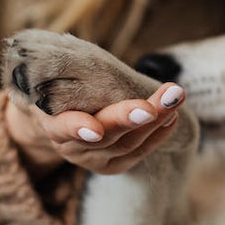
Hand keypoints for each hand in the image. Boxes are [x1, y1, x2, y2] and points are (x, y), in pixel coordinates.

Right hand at [4, 83, 183, 175]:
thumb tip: (83, 58)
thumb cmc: (61, 87)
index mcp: (50, 124)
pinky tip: (173, 117)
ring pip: (126, 144)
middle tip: (153, 105)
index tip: (95, 129)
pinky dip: (158, 134)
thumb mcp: (57, 78)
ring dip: (155, 120)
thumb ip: (70, 73)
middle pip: (104, 135)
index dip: (77, 128)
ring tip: (174, 97)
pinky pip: (138, 153)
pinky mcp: (111, 166)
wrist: (58, 115)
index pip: (62, 128)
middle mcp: (70, 148)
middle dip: (130, 118)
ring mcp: (91, 160)